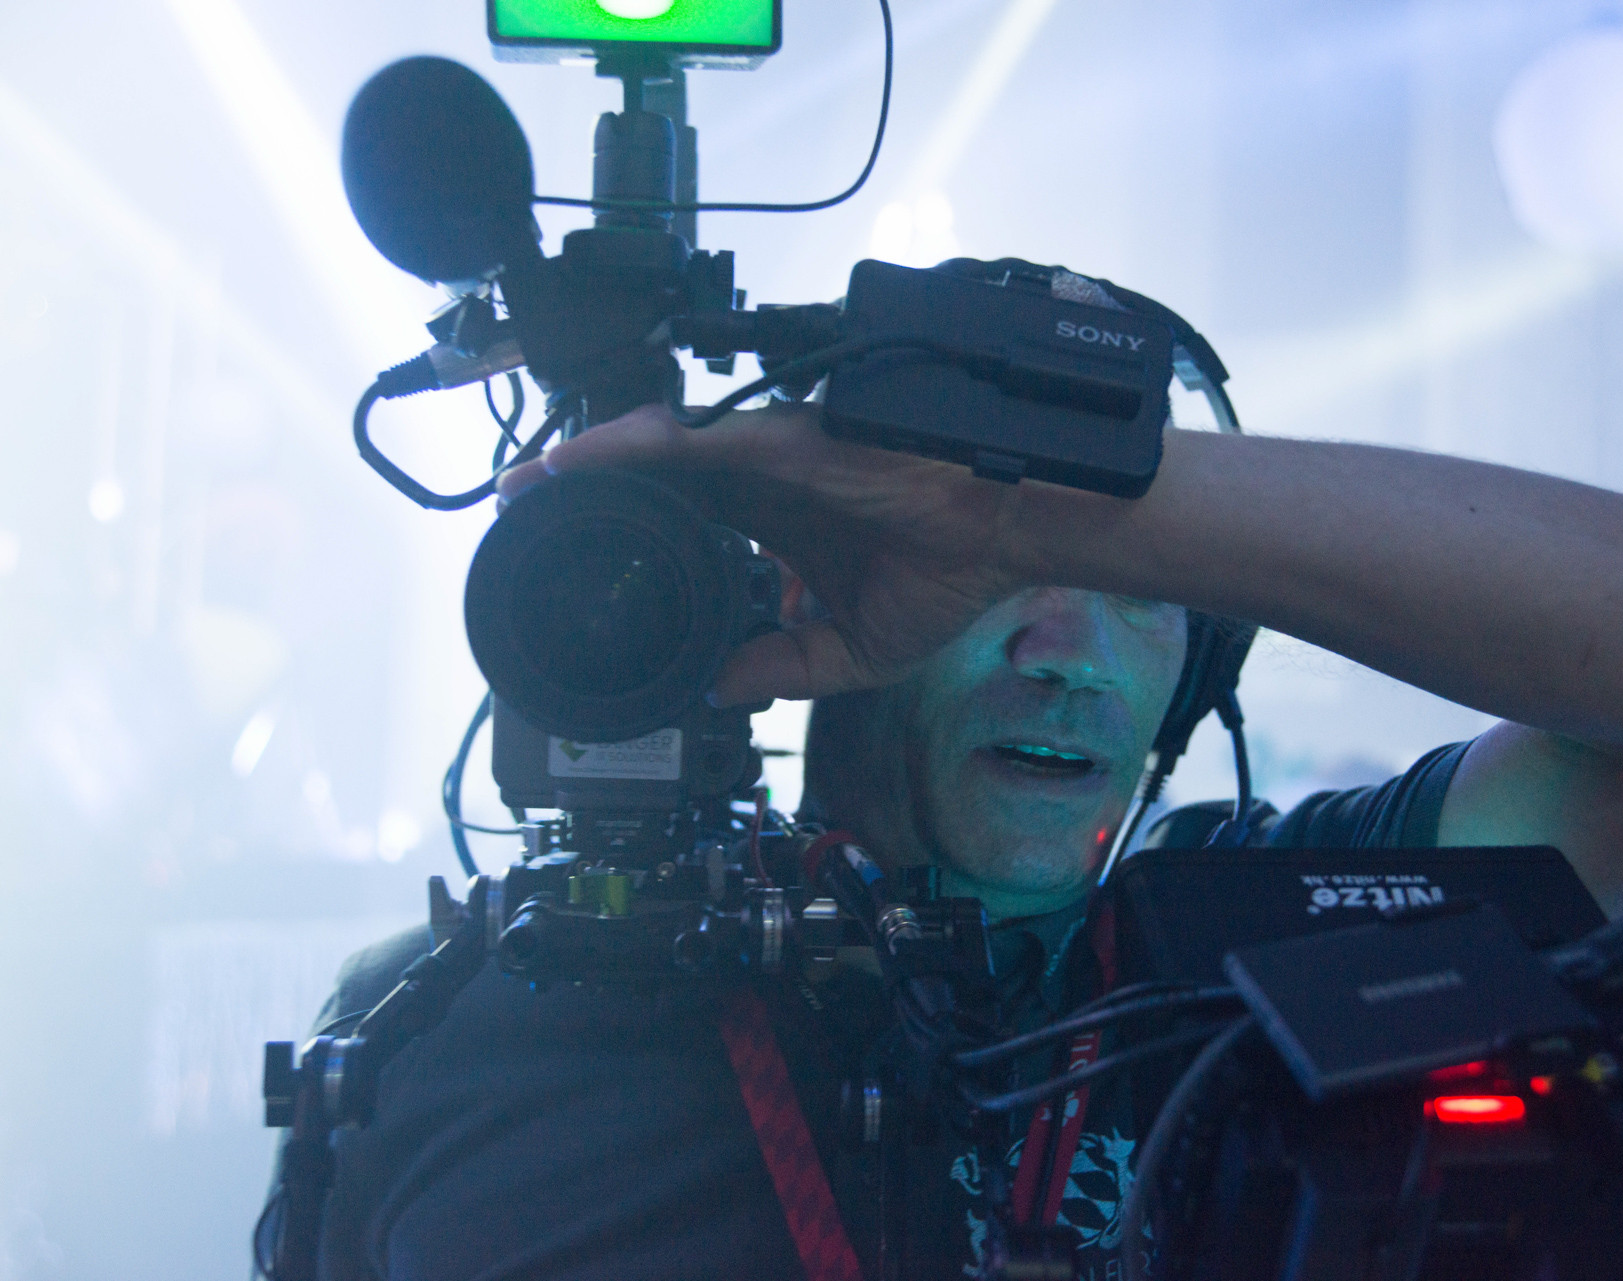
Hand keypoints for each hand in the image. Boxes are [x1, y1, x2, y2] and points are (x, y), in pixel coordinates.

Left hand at [496, 402, 1033, 705]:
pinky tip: (571, 468)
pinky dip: (622, 451)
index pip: (681, 517)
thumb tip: (717, 690)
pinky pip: (684, 442)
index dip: (625, 528)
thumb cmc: (948, 575)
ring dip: (584, 465)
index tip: (571, 555)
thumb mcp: (847, 649)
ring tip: (523, 489)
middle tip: (519, 516)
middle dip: (582, 493)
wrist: (1006, 532)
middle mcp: (761, 481)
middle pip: (651, 476)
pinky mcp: (778, 444)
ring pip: (655, 449)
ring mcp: (766, 456)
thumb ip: (781, 666)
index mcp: (775, 522)